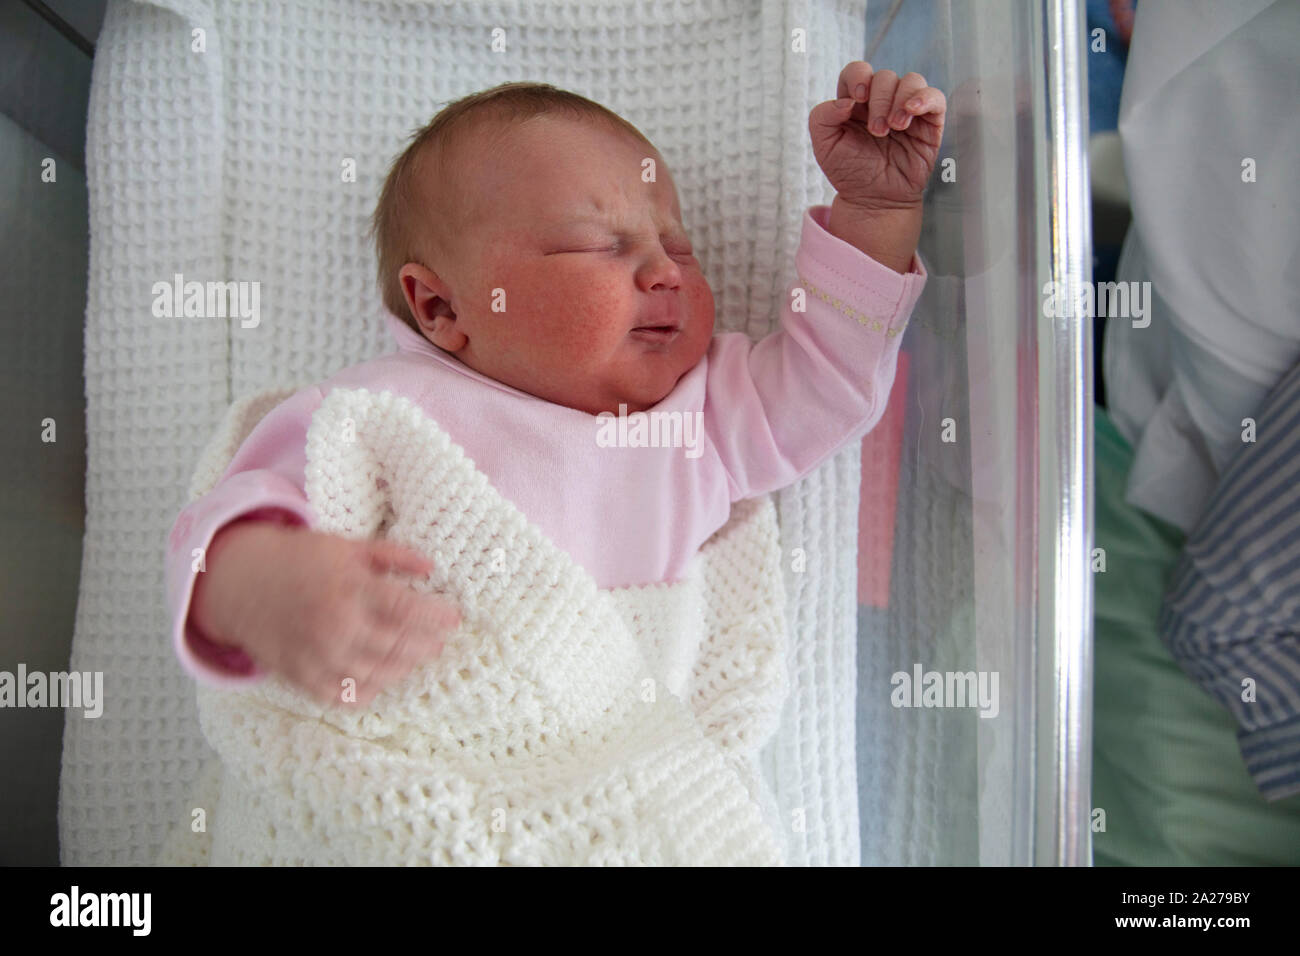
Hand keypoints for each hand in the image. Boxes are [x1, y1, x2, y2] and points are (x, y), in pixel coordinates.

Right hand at [191, 521, 460, 706]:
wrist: (241, 581)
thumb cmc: (301, 560)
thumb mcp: (348, 547)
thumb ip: (393, 555)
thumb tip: (432, 567)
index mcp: (350, 588)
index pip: (406, 610)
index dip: (436, 618)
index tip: (454, 619)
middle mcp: (336, 625)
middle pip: (397, 646)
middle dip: (426, 646)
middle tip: (438, 642)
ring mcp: (318, 654)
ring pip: (377, 675)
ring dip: (403, 669)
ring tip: (414, 658)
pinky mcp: (301, 675)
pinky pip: (344, 695)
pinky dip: (368, 691)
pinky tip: (381, 679)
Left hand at [810, 62, 945, 211]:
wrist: (873, 200)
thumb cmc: (850, 172)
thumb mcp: (824, 146)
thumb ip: (822, 117)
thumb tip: (846, 100)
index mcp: (856, 101)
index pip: (858, 70)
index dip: (858, 76)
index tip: (857, 99)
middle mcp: (883, 101)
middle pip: (885, 76)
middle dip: (880, 101)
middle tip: (877, 131)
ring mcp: (907, 109)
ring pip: (911, 80)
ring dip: (900, 100)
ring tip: (894, 128)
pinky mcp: (929, 122)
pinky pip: (935, 97)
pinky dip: (925, 98)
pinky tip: (912, 111)